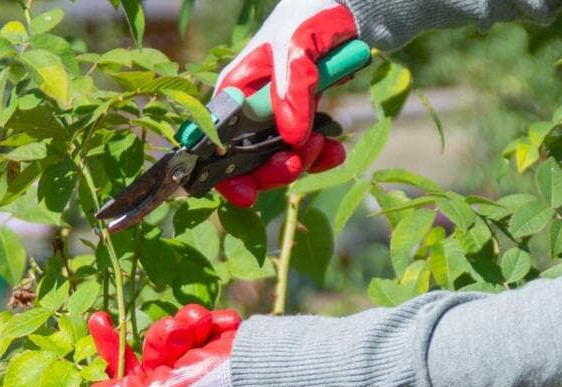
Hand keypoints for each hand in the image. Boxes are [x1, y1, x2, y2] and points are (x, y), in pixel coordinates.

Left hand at [87, 304, 244, 386]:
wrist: (265, 364)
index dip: (113, 355)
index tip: (99, 320)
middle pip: (151, 355)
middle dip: (164, 339)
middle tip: (175, 330)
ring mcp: (199, 368)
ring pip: (172, 333)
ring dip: (188, 328)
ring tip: (203, 329)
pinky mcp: (216, 346)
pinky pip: (197, 324)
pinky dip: (210, 323)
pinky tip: (223, 328)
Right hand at [214, 0, 357, 206]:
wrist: (348, 10)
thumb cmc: (309, 18)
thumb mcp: (295, 49)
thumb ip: (291, 92)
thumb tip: (291, 139)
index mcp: (233, 92)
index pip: (213, 143)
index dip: (222, 175)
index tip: (247, 193)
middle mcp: (248, 110)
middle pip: (247, 162)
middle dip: (274, 170)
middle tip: (299, 160)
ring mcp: (275, 118)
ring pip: (278, 161)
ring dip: (303, 162)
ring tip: (324, 143)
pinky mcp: (301, 120)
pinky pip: (306, 151)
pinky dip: (322, 156)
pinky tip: (335, 148)